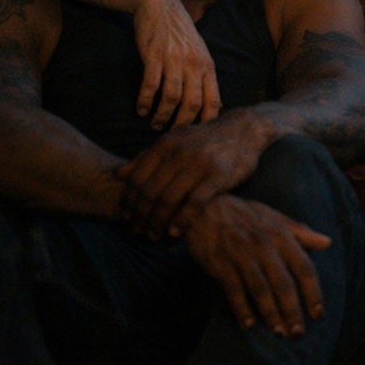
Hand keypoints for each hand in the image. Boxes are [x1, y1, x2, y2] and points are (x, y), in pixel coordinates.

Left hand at [117, 113, 269, 239]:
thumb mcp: (175, 141)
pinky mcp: (218, 176)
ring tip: (154, 235)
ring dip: (157, 222)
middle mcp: (179, 153)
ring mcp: (199, 164)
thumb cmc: (205, 140)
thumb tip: (119, 175)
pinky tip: (176, 232)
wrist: (245, 130)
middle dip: (140, 216)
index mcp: (165, 145)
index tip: (126, 217)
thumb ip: (147, 157)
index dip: (128, 201)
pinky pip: (194, 204)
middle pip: (150, 192)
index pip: (137, 178)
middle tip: (138, 231)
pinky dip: (182, 221)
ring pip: (168, 200)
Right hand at [134, 0, 221, 128]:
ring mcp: (174, 59)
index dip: (206, 122)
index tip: (196, 135)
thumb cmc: (180, 34)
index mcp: (208, 66)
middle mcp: (194, 64)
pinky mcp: (154, 55)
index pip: (214, 101)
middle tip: (171, 133)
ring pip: (172, 98)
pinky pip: (150, 85)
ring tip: (154, 124)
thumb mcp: (200, 53)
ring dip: (162, 116)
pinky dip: (145, 101)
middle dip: (181, 124)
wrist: (160, 5)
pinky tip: (141, 109)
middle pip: (193, 104)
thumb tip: (211, 106)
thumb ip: (204, 76)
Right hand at [183, 194, 328, 337]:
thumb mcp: (275, 217)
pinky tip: (248, 325)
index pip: (304, 267)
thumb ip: (301, 232)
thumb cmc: (243, 214)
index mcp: (281, 235)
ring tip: (279, 333)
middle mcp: (264, 246)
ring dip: (271, 314)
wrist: (204, 207)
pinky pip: (233, 289)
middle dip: (293, 311)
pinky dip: (241, 308)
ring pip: (260, 289)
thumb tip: (328, 242)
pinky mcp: (220, 263)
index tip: (319, 314)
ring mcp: (242, 255)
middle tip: (299, 334)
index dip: (313, 292)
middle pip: (284, 283)